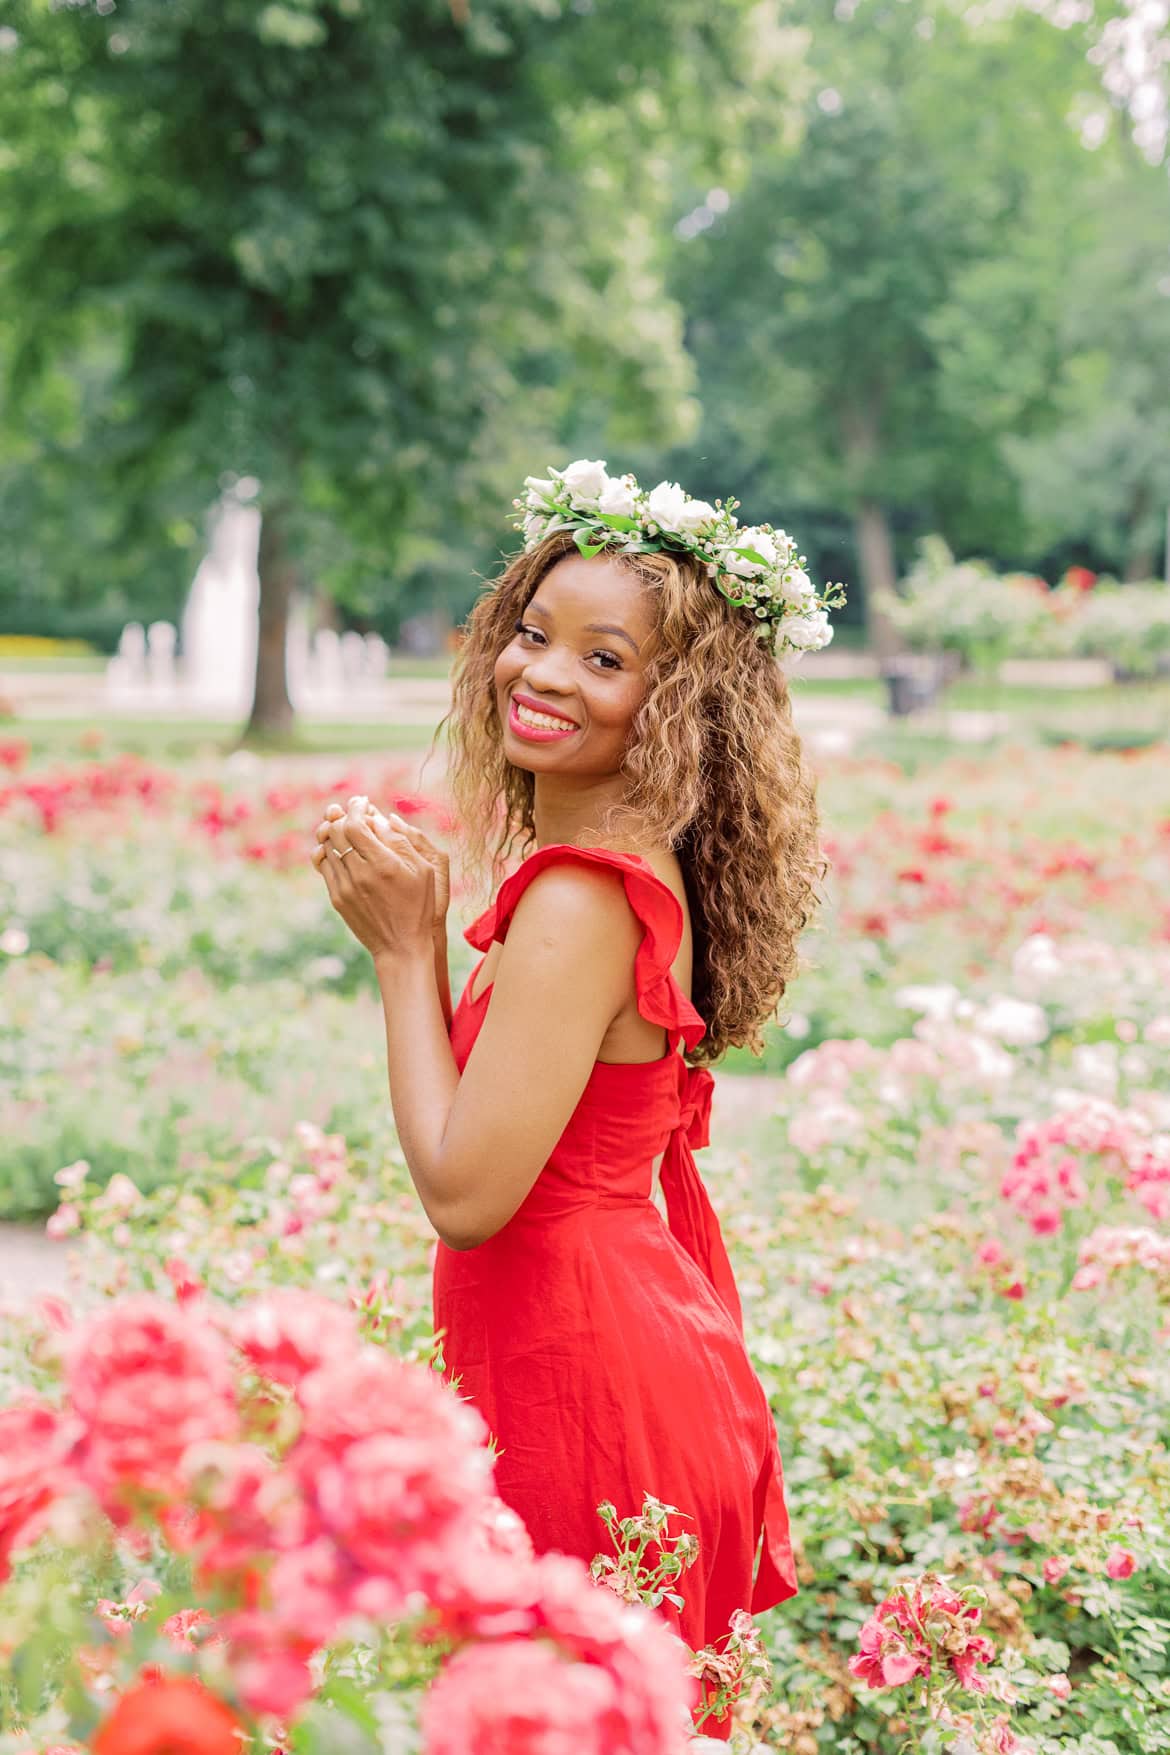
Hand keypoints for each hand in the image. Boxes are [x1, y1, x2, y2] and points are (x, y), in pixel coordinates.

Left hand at [311, 795, 435, 963]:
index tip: (362, 802)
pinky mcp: (337, 898)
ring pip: (326, 847)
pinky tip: (338, 848)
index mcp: (383, 864)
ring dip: (332, 832)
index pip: (354, 824)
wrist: (401, 946)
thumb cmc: (419, 906)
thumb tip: (380, 819)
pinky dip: (327, 851)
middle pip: (335, 832)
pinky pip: (324, 866)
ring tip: (343, 827)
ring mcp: (345, 887)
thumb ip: (402, 841)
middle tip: (350, 811)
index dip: (355, 808)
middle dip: (341, 816)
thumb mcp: (423, 871)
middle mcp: (360, 874)